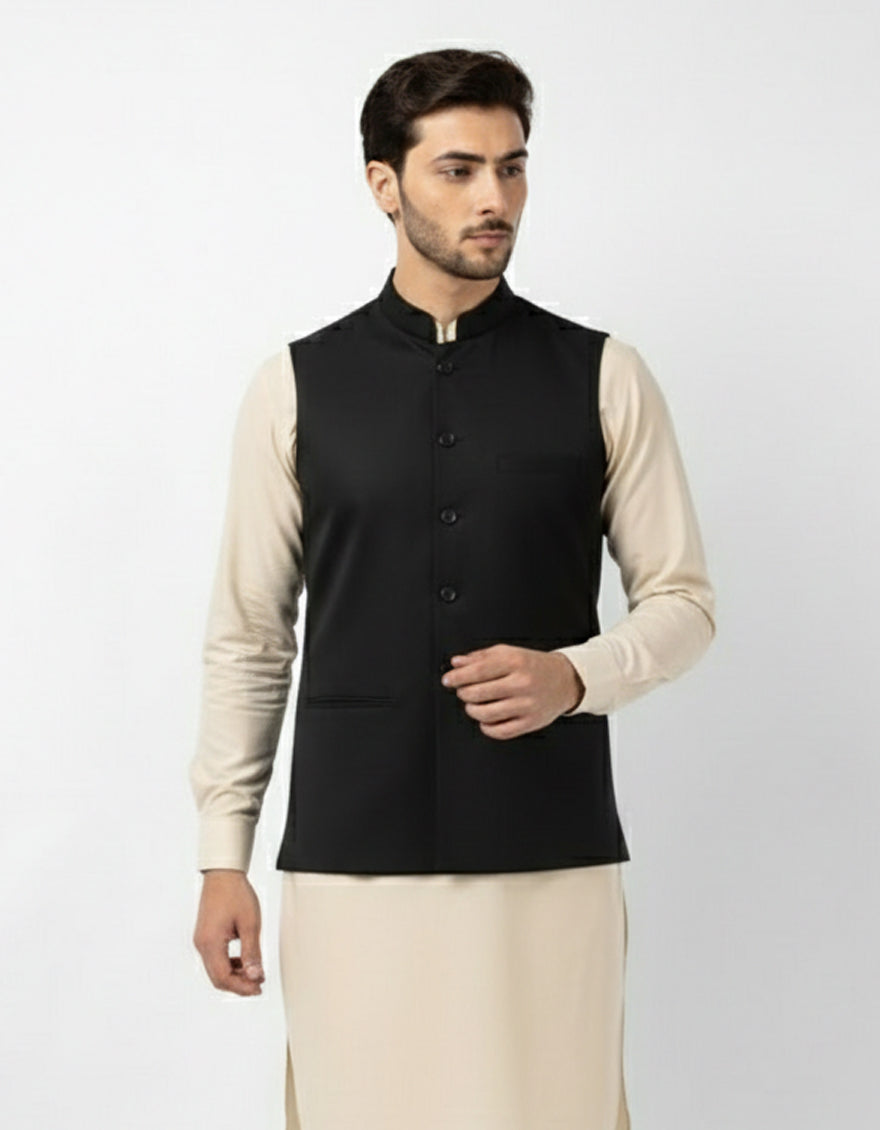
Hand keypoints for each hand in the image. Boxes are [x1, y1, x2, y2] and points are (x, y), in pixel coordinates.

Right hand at [193, 869, 264, 995]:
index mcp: (210, 943)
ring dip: (234, 975)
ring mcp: (202, 940)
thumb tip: (254, 976)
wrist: (223, 873)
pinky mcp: (205, 935)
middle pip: (217, 977)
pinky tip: (244, 960)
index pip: (223, 977)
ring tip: (254, 972)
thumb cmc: (236, 893)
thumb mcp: (250, 924)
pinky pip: (215, 958)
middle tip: (258, 985)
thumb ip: (251, 952)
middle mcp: (202, 944)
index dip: (242, 987)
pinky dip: (229, 964)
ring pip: (216, 969)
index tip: (259, 988)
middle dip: (238, 984)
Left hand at [440, 644, 584, 738]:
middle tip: (463, 691)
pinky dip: (487, 727)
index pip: (478, 671)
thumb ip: (481, 657)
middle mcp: (521, 683)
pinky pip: (500, 731)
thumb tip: (457, 663)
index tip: (448, 680)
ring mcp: (526, 705)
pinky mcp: (530, 722)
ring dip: (472, 710)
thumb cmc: (535, 666)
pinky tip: (486, 720)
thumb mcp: (509, 653)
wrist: (565, 680)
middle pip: (478, 693)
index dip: (457, 677)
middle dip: (464, 693)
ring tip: (474, 704)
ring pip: (486, 714)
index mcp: (515, 662)